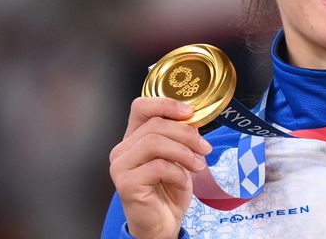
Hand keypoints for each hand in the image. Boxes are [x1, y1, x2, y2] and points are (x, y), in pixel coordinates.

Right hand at [109, 97, 211, 238]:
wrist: (163, 221)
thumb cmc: (169, 188)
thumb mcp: (180, 156)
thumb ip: (181, 136)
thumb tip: (193, 120)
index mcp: (134, 137)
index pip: (141, 106)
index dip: (166, 104)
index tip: (189, 112)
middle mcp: (122, 149)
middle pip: (155, 124)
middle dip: (186, 134)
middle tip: (204, 148)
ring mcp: (121, 166)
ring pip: (155, 142)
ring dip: (183, 152)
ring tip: (197, 164)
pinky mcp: (126, 183)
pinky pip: (157, 167)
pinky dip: (177, 172)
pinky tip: (183, 181)